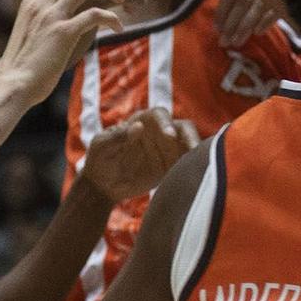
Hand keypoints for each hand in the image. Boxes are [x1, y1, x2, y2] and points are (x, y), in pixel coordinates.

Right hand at [0, 0, 130, 100]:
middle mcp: (39, 4)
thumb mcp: (29, 34)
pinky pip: (95, 14)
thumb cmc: (22, 67)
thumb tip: (62, 17)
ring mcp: (51, 17)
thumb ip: (43, 20)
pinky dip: (111, 18)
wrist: (13, 86)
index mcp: (30, 2)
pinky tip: (118, 28)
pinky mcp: (64, 34)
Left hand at [79, 107, 198, 201]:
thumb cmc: (99, 159)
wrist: (102, 185)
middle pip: (182, 127)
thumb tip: (138, 126)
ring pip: (189, 145)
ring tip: (201, 164)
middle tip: (193, 149)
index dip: (166, 122)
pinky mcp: (171, 167)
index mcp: (142, 122)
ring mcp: (167, 150)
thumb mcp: (101, 145)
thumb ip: (118, 136)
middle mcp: (159, 133)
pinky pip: (186, 164)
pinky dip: (193, 167)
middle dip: (189, 136)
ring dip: (196, 152)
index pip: (159, 115)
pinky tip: (197, 175)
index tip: (168, 135)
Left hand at [213, 0, 276, 47]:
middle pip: (240, 5)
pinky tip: (258, 32)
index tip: (217, 28)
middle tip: (224, 42)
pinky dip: (265, 22)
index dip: (222, 12)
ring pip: (254, 12)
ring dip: (244, 29)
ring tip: (237, 43)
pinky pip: (274, 12)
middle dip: (230, 26)